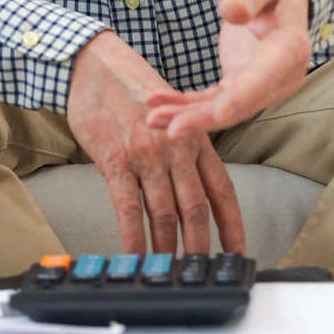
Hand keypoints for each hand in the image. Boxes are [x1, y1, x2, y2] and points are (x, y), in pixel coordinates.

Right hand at [66, 31, 243, 254]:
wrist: (96, 64)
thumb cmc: (132, 88)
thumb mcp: (173, 113)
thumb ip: (185, 147)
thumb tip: (190, 186)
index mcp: (195, 138)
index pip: (222, 190)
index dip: (232, 225)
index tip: (237, 249)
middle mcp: (176, 149)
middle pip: (195, 209)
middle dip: (199, 245)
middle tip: (199, 268)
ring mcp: (147, 156)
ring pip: (164, 213)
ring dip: (166, 246)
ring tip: (167, 267)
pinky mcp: (117, 161)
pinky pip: (128, 208)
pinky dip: (134, 238)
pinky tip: (136, 255)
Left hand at [146, 0, 312, 140]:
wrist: (279, 0)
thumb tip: (232, 12)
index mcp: (288, 49)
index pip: (265, 77)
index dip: (244, 96)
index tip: (221, 112)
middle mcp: (279, 77)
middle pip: (241, 104)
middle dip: (205, 119)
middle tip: (170, 129)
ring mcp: (259, 86)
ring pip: (224, 109)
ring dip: (189, 117)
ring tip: (153, 120)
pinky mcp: (239, 85)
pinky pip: (212, 100)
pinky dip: (186, 104)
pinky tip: (157, 102)